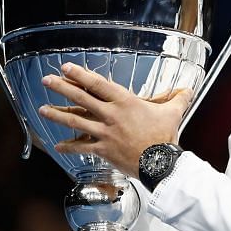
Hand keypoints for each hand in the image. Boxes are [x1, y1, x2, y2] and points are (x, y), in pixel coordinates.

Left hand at [38, 62, 192, 176]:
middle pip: (81, 98)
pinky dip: (69, 146)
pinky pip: (82, 147)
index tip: (66, 67)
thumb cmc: (164, 136)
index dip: (80, 74)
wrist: (160, 162)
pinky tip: (58, 146)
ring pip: (75, 121)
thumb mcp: (172, 112)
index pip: (97, 84)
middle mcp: (111, 115)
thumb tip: (188, 90)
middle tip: (47, 80)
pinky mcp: (103, 150)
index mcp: (125, 102)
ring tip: (42, 109)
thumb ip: (178, 98)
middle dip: (61, 87)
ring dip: (57, 114)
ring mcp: (105, 133)